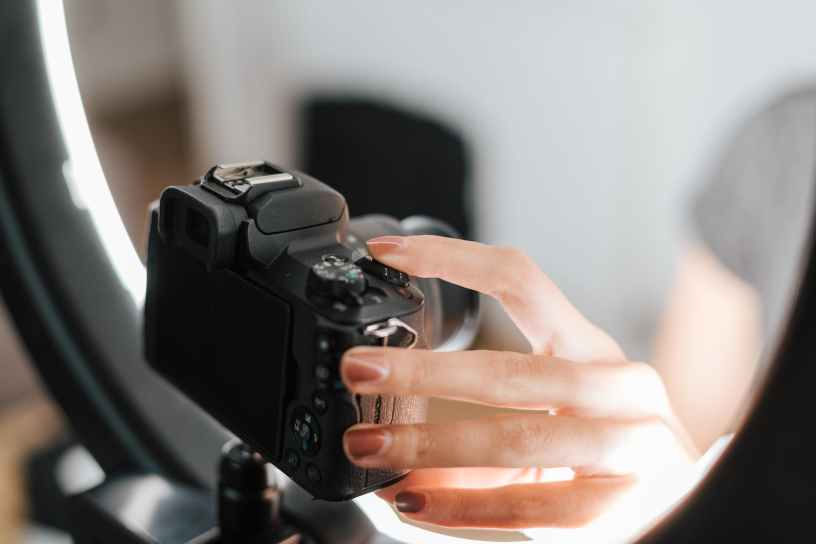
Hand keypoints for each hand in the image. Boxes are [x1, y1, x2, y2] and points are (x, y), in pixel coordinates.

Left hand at [340, 235, 697, 529]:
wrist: (695, 504)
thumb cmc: (609, 452)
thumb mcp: (551, 421)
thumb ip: (482, 427)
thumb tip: (395, 435)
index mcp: (590, 347)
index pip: (520, 279)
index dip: (451, 258)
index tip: (387, 254)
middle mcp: (617, 383)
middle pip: (510, 368)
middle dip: (423, 370)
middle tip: (360, 369)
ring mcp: (631, 445)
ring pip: (519, 439)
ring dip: (432, 446)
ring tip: (371, 449)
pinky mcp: (629, 506)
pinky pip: (535, 507)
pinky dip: (466, 508)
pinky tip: (416, 504)